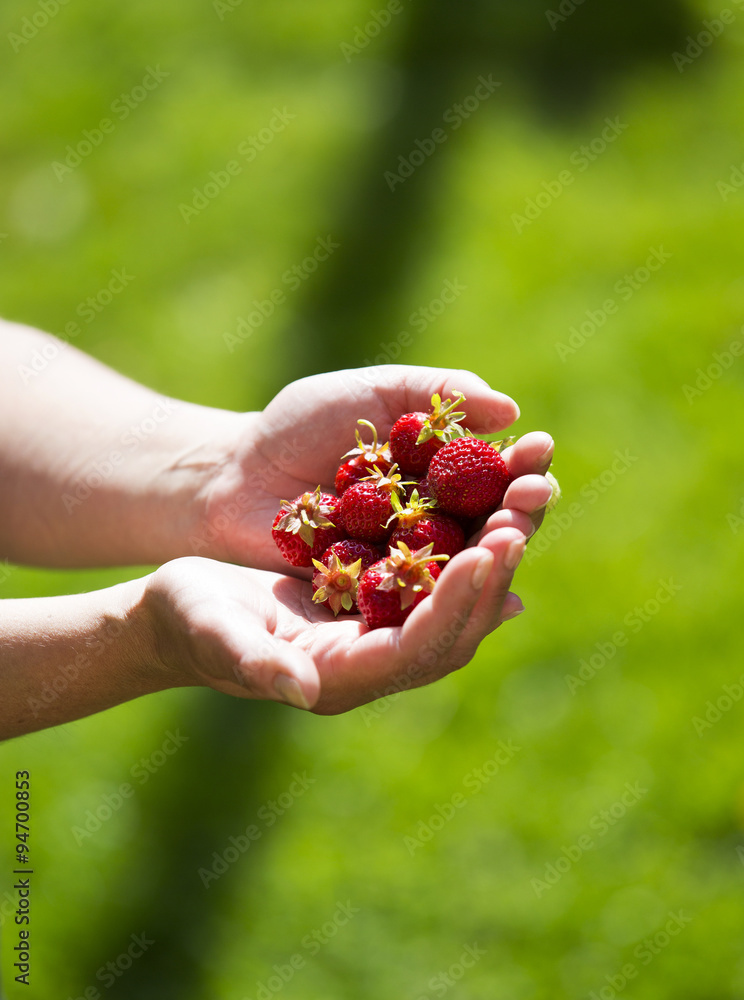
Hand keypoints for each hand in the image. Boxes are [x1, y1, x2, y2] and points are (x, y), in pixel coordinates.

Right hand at [144, 527, 529, 714]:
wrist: (185, 613)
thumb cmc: (188, 620)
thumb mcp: (212, 632)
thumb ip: (253, 663)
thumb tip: (304, 691)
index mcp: (341, 675)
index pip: (417, 647)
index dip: (455, 604)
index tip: (485, 551)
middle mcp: (375, 660)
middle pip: (456, 628)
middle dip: (493, 575)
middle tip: (523, 516)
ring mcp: (383, 634)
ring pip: (459, 603)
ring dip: (495, 555)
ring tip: (523, 499)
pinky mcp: (381, 604)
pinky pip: (441, 581)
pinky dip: (472, 547)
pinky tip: (497, 511)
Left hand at [197, 366, 554, 572]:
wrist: (230, 476)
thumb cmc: (298, 427)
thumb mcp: (370, 393)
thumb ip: (435, 393)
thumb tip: (510, 409)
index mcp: (439, 474)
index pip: (497, 473)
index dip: (522, 463)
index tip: (539, 448)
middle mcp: (433, 522)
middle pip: (492, 523)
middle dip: (518, 509)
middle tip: (531, 497)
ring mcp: (405, 563)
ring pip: (462, 565)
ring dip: (492, 551)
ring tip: (510, 534)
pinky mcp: (374, 598)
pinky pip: (415, 599)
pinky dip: (445, 594)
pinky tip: (476, 589)